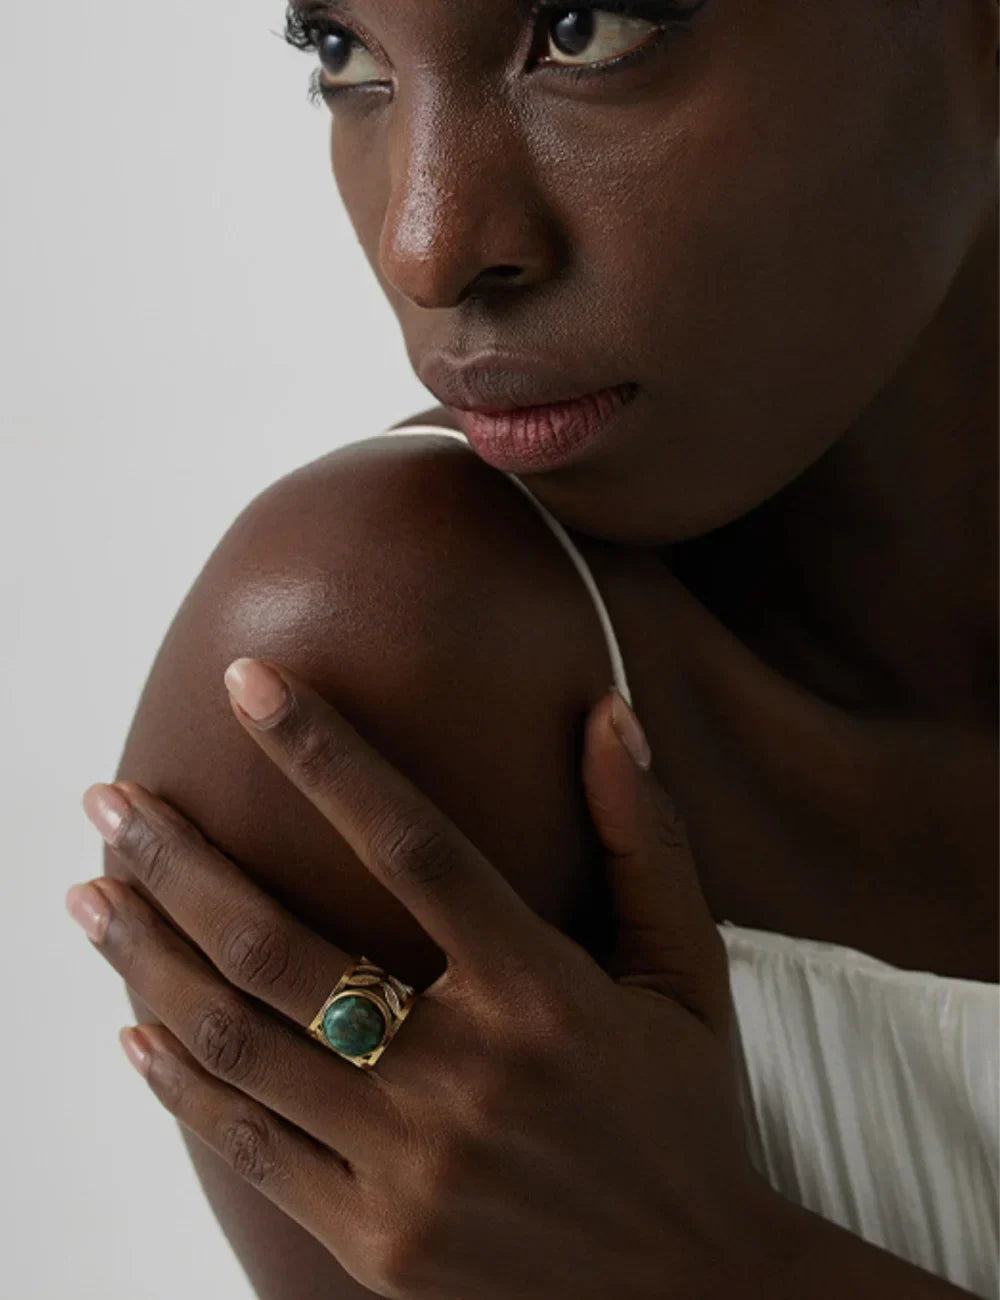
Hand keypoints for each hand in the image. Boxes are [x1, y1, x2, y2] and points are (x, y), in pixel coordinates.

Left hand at [68, 658, 778, 1299]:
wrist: (692, 1299)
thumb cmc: (684, 1116)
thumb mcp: (686, 975)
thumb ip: (645, 839)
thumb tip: (609, 712)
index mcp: (542, 993)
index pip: (410, 843)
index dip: (324, 754)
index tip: (248, 684)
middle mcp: (466, 1077)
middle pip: (280, 948)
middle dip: (179, 863)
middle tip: (110, 801)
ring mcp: (411, 1169)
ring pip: (241, 1045)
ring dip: (149, 959)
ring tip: (89, 895)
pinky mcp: (378, 1242)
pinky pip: (250, 1150)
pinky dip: (180, 1086)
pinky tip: (131, 1031)